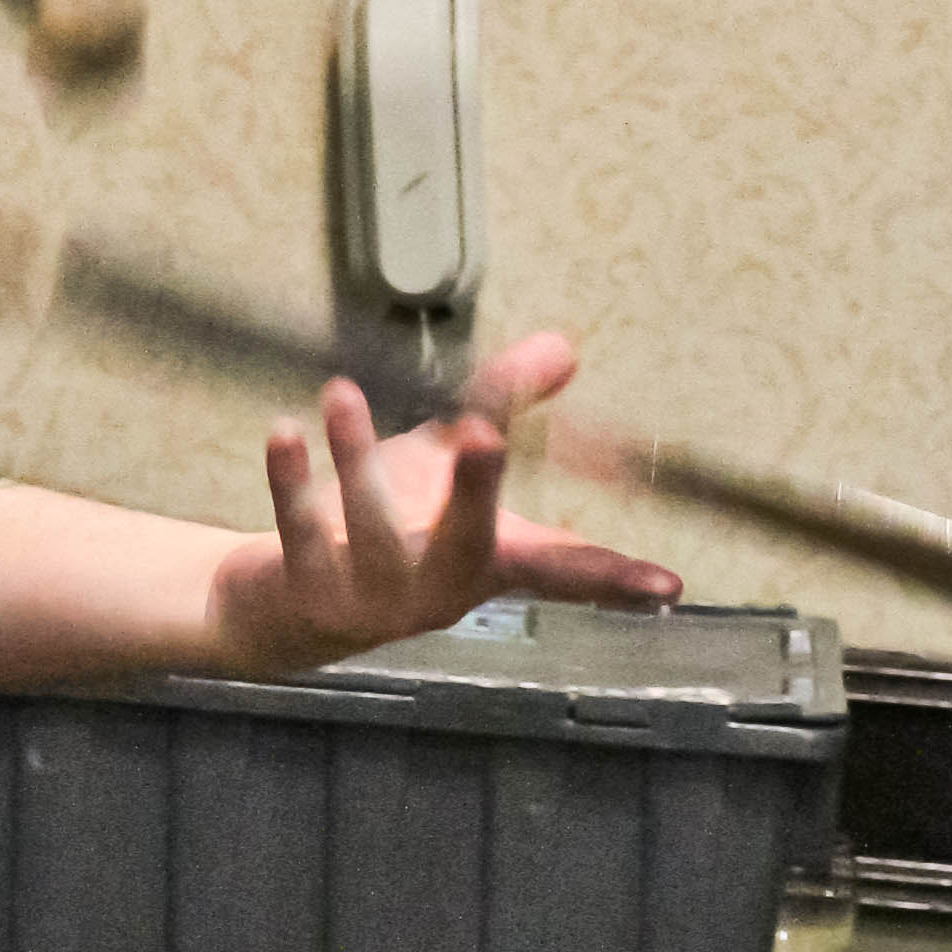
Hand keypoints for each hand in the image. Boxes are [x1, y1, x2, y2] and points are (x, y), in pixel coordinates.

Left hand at [207, 328, 678, 671]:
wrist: (293, 606)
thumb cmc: (394, 526)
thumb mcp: (450, 462)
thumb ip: (506, 404)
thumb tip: (565, 346)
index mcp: (489, 561)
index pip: (564, 571)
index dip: (616, 577)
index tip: (666, 583)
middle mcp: (441, 586)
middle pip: (468, 542)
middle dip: (476, 491)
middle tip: (484, 434)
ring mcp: (376, 598)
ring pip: (373, 528)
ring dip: (356, 458)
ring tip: (340, 392)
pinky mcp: (311, 593)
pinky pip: (300, 532)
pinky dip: (291, 483)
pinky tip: (285, 432)